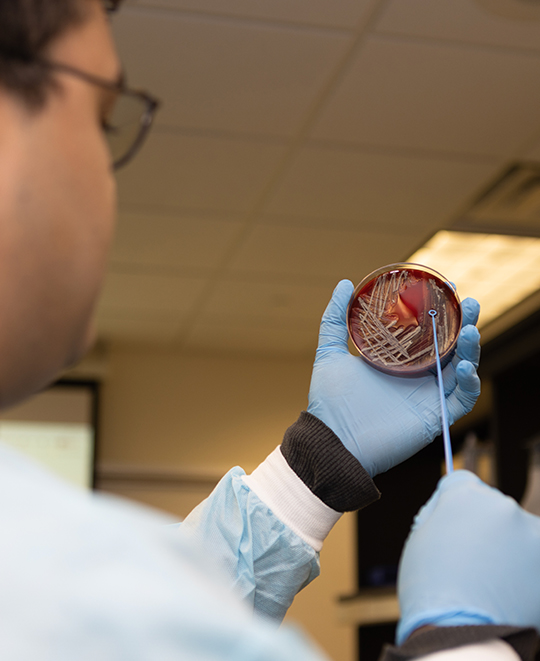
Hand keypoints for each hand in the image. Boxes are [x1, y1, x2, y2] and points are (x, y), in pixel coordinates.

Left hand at [307, 280, 480, 475]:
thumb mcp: (330, 353)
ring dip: (471, 347)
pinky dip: (471, 382)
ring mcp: (428, 396)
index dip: (440, 310)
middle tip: (468, 302)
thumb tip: (345, 284)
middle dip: (464, 321)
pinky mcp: (435, 417)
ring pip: (462, 368)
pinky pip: (464, 399)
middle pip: (451, 345)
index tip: (447, 287)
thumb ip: (335, 319)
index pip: (427, 331)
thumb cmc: (329, 401)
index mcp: (398, 360)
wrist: (332, 439)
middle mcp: (417, 376)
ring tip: (470, 328)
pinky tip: (464, 366)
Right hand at [397, 470, 539, 642]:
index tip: (451, 523)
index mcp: (465, 494)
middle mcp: (502, 504)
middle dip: (480, 526)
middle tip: (466, 558)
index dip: (452, 504)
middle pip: (490, 507)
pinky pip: (530, 554)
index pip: (461, 483)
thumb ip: (441, 513)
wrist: (460, 630)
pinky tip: (505, 587)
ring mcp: (529, 531)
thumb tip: (455, 510)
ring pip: (514, 531)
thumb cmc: (432, 588)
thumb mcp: (420, 536)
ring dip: (504, 546)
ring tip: (488, 579)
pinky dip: (522, 567)